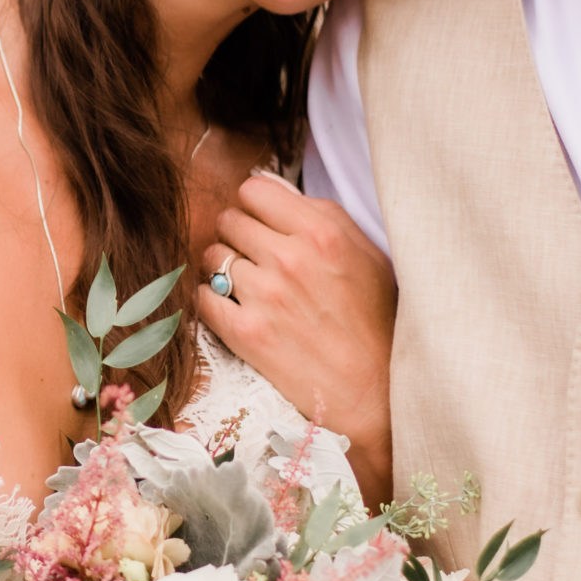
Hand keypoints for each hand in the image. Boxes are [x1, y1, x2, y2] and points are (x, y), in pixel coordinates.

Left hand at [195, 171, 395, 504]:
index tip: (264, 225)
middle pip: (228, 220)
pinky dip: (213, 303)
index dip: (255, 207)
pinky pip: (203, 298)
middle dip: (239, 237)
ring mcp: (265, 295)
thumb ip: (321, 215)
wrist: (376, 393)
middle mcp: (290, 257)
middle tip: (258, 261)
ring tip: (249, 289)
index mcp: (322, 231)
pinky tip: (236, 313)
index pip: (253, 189)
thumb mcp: (366, 254)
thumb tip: (270, 187)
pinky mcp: (246, 333)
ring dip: (224, 270)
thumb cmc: (376, 321)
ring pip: (212, 257)